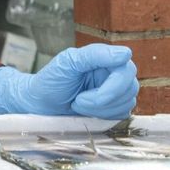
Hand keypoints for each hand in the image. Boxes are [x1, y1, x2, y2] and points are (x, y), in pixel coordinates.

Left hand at [0, 43, 137, 118]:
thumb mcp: (67, 63)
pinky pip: (122, 114)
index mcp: (105, 58)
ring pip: (127, 103)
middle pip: (129, 88)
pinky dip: (103, 116)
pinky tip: (86, 111)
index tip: (85, 93)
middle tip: (77, 100)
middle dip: (101, 99)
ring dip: (99, 109)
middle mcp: (115, 73)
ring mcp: (118, 91)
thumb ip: (95, 55)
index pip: (126, 69)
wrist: (41, 104)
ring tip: (78, 103)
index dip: (113, 85)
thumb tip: (126, 53)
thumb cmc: (51, 81)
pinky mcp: (116, 107)